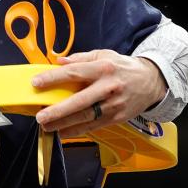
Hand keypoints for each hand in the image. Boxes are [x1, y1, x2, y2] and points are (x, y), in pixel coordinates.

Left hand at [31, 50, 166, 138]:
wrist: (151, 82)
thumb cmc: (123, 67)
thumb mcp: (104, 55)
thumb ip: (80, 58)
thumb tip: (58, 61)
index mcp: (103, 68)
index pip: (74, 73)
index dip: (53, 78)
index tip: (36, 83)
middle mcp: (108, 87)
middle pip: (80, 101)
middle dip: (58, 110)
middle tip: (40, 116)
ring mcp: (114, 105)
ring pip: (86, 117)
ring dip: (64, 124)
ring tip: (47, 127)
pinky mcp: (117, 118)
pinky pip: (94, 126)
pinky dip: (77, 131)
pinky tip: (63, 132)